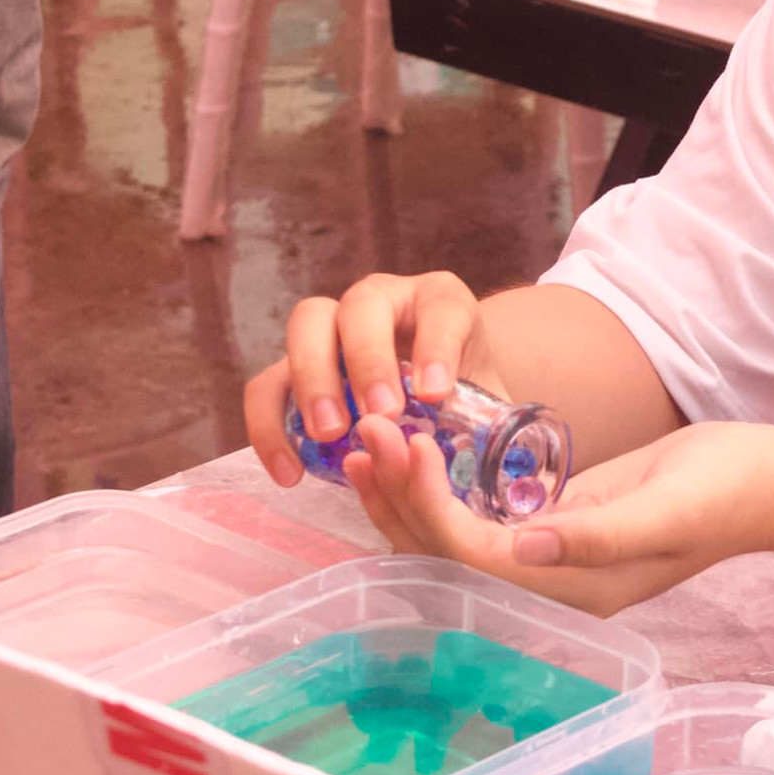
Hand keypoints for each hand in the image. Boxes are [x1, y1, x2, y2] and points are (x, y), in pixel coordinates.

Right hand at [244, 271, 505, 487]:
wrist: (434, 402)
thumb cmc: (465, 401)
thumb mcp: (488, 404)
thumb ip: (491, 426)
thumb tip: (505, 468)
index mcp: (440, 301)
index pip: (440, 309)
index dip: (436, 348)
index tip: (435, 395)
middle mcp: (383, 301)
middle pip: (361, 306)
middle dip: (368, 359)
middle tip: (380, 414)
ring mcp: (333, 328)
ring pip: (306, 328)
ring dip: (313, 381)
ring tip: (329, 436)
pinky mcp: (296, 365)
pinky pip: (269, 383)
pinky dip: (270, 425)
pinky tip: (290, 473)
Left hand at [340, 417, 773, 616]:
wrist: (767, 480)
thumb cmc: (726, 491)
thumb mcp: (668, 510)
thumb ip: (598, 536)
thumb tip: (525, 547)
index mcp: (573, 591)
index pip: (471, 559)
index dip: (427, 507)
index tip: (403, 443)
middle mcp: (549, 586)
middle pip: (445, 555)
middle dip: (400, 496)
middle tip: (369, 427)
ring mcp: (550, 558)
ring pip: (451, 538)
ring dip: (407, 493)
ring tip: (371, 435)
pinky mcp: (554, 526)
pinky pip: (475, 517)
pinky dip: (438, 486)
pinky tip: (413, 449)